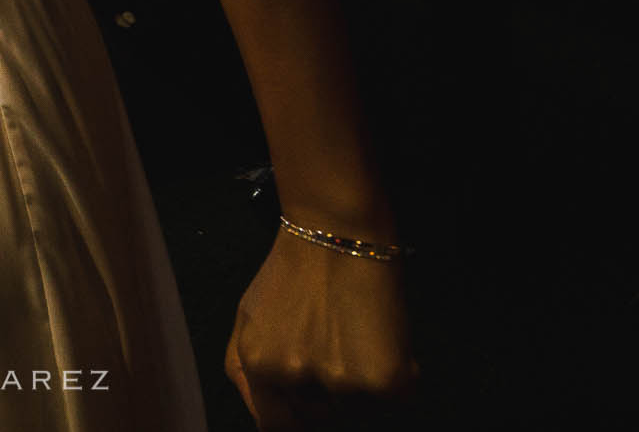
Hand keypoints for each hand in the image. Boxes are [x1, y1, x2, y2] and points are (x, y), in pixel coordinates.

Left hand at [225, 232, 416, 428]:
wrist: (338, 228)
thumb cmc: (294, 268)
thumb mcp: (248, 316)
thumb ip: (243, 371)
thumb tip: (262, 418)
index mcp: (258, 364)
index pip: (276, 427)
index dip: (295, 417)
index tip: (309, 405)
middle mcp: (295, 377)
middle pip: (319, 417)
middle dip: (327, 393)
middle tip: (334, 346)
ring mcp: (342, 381)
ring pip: (358, 407)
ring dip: (361, 384)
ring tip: (356, 335)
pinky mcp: (385, 379)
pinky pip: (395, 399)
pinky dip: (395, 377)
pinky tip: (381, 338)